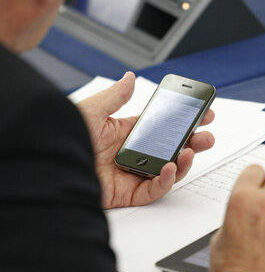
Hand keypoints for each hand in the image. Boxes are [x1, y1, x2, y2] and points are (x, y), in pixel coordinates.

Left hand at [77, 72, 214, 208]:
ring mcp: (131, 173)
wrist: (49, 167)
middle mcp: (132, 153)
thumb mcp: (91, 111)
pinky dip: (165, 180)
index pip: (161, 126)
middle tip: (207, 135)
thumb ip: (114, 97)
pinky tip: (170, 167)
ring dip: (184, 161)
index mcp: (125, 132)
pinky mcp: (127, 193)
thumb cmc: (65, 138)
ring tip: (192, 150)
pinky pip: (153, 189)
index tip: (201, 113)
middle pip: (169, 148)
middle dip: (191, 142)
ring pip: (166, 170)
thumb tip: (130, 77)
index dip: (182, 120)